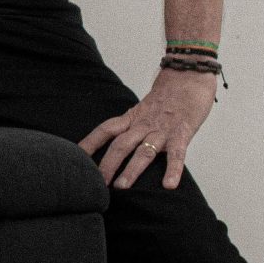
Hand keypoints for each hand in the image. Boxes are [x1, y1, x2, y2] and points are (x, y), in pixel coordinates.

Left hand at [81, 69, 216, 189]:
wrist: (189, 75)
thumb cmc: (167, 96)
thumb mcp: (143, 109)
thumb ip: (133, 126)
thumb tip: (119, 146)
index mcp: (132, 118)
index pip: (105, 130)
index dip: (89, 144)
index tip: (73, 158)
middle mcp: (143, 125)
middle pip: (120, 145)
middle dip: (107, 164)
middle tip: (95, 184)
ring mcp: (162, 130)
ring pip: (144, 152)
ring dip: (131, 170)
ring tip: (120, 187)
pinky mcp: (183, 133)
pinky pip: (178, 154)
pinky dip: (173, 170)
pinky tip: (169, 185)